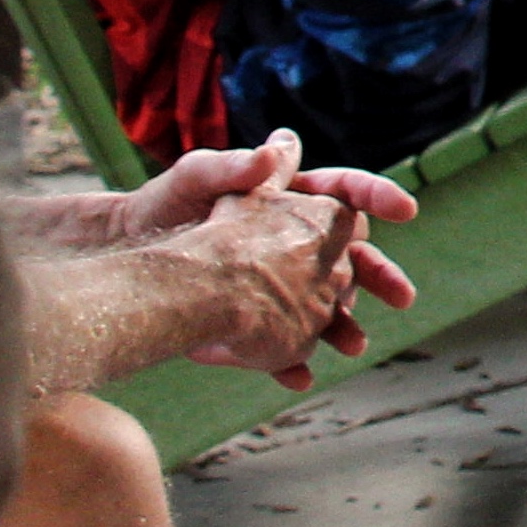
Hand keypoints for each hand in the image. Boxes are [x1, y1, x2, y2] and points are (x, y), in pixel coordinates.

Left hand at [128, 134, 418, 350]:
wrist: (122, 253)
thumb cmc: (158, 206)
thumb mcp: (193, 177)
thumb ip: (235, 165)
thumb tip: (278, 146)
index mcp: (289, 198)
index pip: (345, 191)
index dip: (378, 196)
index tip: (404, 209)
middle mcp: (292, 238)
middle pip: (350, 256)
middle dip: (379, 276)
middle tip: (403, 297)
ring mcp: (274, 280)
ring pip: (323, 305)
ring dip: (343, 326)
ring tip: (355, 345)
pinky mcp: (248, 316)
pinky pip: (278, 343)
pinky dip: (288, 361)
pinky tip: (297, 379)